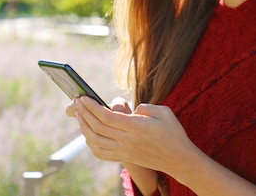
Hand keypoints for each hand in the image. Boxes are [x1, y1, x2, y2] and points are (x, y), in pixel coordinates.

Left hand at [74, 97, 195, 172]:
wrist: (179, 159)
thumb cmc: (173, 133)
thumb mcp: (164, 112)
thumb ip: (145, 107)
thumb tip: (131, 109)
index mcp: (136, 127)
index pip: (107, 117)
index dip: (92, 107)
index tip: (84, 97)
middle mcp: (127, 141)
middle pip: (98, 127)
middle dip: (84, 113)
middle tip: (77, 101)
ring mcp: (124, 151)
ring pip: (96, 141)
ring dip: (84, 127)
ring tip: (79, 115)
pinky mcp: (124, 158)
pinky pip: (101, 152)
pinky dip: (90, 143)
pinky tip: (88, 133)